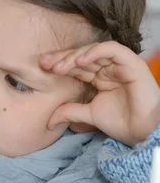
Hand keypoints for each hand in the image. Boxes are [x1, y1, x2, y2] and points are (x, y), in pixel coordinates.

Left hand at [40, 41, 159, 145]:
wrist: (140, 132)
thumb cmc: (121, 122)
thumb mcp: (88, 115)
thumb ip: (69, 112)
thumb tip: (48, 121)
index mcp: (99, 77)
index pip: (77, 66)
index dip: (60, 64)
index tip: (42, 67)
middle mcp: (109, 68)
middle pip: (82, 56)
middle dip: (63, 58)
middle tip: (45, 63)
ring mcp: (120, 64)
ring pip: (94, 51)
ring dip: (75, 56)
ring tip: (60, 67)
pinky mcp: (131, 63)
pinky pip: (112, 50)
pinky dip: (95, 52)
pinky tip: (80, 61)